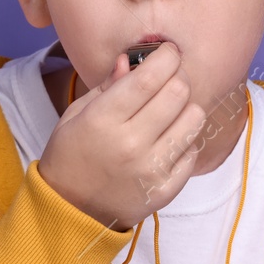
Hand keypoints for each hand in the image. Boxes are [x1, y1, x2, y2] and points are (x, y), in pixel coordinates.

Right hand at [37, 41, 207, 230]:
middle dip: (177, 78)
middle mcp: (130, 143)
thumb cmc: (71, 156)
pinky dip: (185, 142)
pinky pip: (193, 152)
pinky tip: (167, 142)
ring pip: (194, 120)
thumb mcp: (78, 115)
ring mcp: (151, 169)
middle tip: (169, 80)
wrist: (70, 210)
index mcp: (103, 120)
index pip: (149, 77)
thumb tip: (130, 60)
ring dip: (186, 108)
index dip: (166, 57)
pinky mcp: (166, 189)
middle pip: (178, 93)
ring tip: (171, 113)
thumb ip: (108, 86)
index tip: (168, 52)